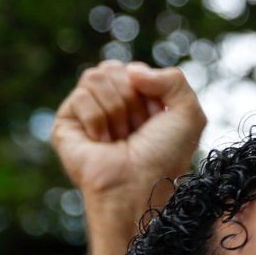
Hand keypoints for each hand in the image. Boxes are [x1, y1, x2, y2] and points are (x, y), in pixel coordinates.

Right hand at [50, 63, 204, 210]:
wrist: (139, 186)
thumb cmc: (165, 156)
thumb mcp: (189, 114)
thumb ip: (174, 79)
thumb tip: (132, 71)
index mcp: (138, 98)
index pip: (134, 69)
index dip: (149, 93)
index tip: (156, 121)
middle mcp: (111, 102)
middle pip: (112, 68)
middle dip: (131, 99)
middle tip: (137, 130)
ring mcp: (87, 111)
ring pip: (95, 77)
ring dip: (116, 111)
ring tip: (120, 138)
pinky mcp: (66, 122)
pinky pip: (80, 96)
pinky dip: (97, 120)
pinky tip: (102, 143)